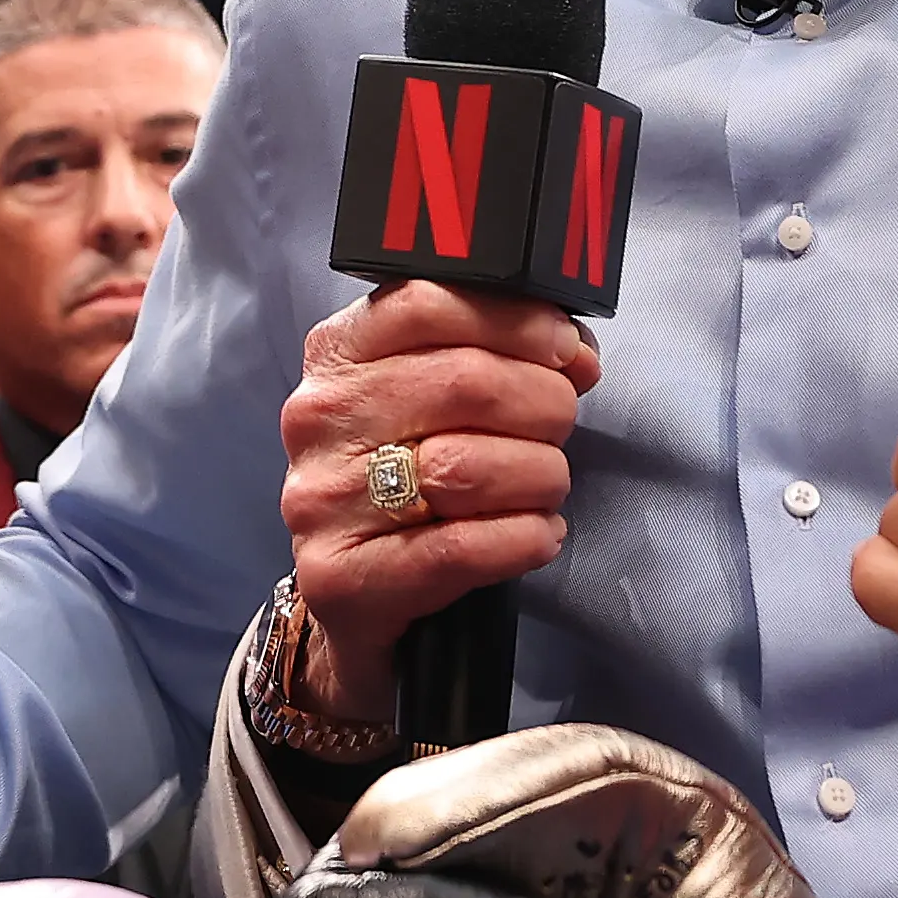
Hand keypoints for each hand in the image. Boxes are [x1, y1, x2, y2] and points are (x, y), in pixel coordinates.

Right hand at [276, 279, 598, 720]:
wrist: (354, 593)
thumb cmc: (405, 475)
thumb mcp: (431, 396)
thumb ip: (496, 355)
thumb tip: (577, 352)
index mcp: (338, 354)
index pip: (426, 303)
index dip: (514, 321)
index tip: (563, 348)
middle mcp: (320, 418)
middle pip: (464, 383)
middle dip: (543, 403)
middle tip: (560, 427)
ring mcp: (323, 499)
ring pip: (468, 468)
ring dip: (539, 475)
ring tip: (546, 487)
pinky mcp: (344, 576)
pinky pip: (461, 548)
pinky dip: (524, 538)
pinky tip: (539, 534)